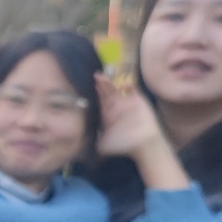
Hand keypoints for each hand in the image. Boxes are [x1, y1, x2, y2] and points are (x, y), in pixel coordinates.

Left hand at [94, 74, 187, 189]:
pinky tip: (123, 85)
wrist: (144, 144)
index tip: (87, 87)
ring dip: (110, 83)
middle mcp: (115, 107)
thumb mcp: (104, 145)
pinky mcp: (138, 101)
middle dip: (100, 85)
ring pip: (116, 90)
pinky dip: (128, 86)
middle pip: (106, 93)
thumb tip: (77, 145)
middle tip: (94, 76)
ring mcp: (126, 103)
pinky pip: (133, 90)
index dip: (94, 95)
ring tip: (102, 77)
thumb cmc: (124, 145)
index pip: (98, 102)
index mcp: (107, 115)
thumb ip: (92, 142)